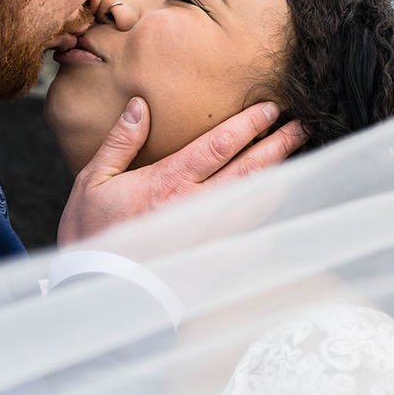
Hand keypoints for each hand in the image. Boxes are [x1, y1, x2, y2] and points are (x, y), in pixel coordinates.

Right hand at [58, 98, 305, 246]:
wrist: (97, 289)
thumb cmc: (92, 235)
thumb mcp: (94, 181)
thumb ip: (120, 142)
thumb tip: (140, 105)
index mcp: (168, 182)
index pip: (219, 146)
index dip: (249, 125)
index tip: (270, 109)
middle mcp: (195, 207)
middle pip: (248, 171)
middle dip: (277, 146)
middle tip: (301, 127)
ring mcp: (207, 236)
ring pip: (254, 203)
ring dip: (279, 179)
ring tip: (298, 161)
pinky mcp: (210, 260)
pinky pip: (248, 239)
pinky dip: (267, 222)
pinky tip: (277, 210)